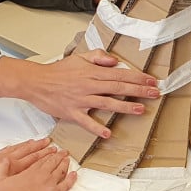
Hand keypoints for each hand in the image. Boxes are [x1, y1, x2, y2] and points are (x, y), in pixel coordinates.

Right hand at [0, 51, 159, 137]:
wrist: (35, 81)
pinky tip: (108, 134)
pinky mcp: (71, 112)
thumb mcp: (79, 57)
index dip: (137, 78)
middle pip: (117, 88)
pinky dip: (96, 128)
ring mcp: (80, 100)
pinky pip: (86, 121)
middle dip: (138, 91)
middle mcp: (88, 85)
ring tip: (141, 110)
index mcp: (92, 72)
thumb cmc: (58, 71)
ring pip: (106, 103)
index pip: (119, 74)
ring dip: (125, 107)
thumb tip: (115, 61)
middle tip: (154, 94)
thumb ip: (98, 57)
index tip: (151, 81)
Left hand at [0, 138, 54, 190]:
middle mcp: (11, 160)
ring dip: (33, 144)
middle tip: (52, 144)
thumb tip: (26, 185)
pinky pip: (12, 148)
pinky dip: (19, 145)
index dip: (45, 155)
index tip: (54, 152)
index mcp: (15, 167)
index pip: (34, 159)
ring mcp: (4, 156)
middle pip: (31, 152)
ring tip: (40, 141)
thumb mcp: (4, 187)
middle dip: (43, 148)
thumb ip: (16, 184)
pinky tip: (22, 144)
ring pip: (22, 148)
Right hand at [0, 147, 76, 190]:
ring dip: (65, 163)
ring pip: (61, 170)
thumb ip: (1, 167)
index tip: (51, 151)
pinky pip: (66, 184)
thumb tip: (4, 160)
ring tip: (68, 159)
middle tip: (63, 152)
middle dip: (59, 156)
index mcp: (30, 171)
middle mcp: (42, 175)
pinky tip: (74, 174)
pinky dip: (71, 178)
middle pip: (53, 162)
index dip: (47, 154)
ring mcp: (50, 184)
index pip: (41, 160)